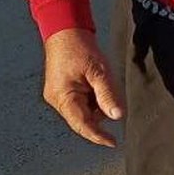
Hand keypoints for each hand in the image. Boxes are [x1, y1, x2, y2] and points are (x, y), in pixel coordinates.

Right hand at [42, 27, 124, 147]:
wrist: (65, 31)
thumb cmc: (80, 48)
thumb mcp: (99, 71)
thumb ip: (107, 95)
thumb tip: (117, 117)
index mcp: (62, 97)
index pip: (82, 125)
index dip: (98, 136)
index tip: (113, 143)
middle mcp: (56, 101)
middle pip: (83, 119)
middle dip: (99, 112)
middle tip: (106, 89)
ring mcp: (57, 96)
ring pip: (83, 111)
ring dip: (96, 103)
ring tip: (98, 80)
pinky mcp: (61, 92)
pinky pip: (80, 103)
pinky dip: (91, 97)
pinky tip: (94, 81)